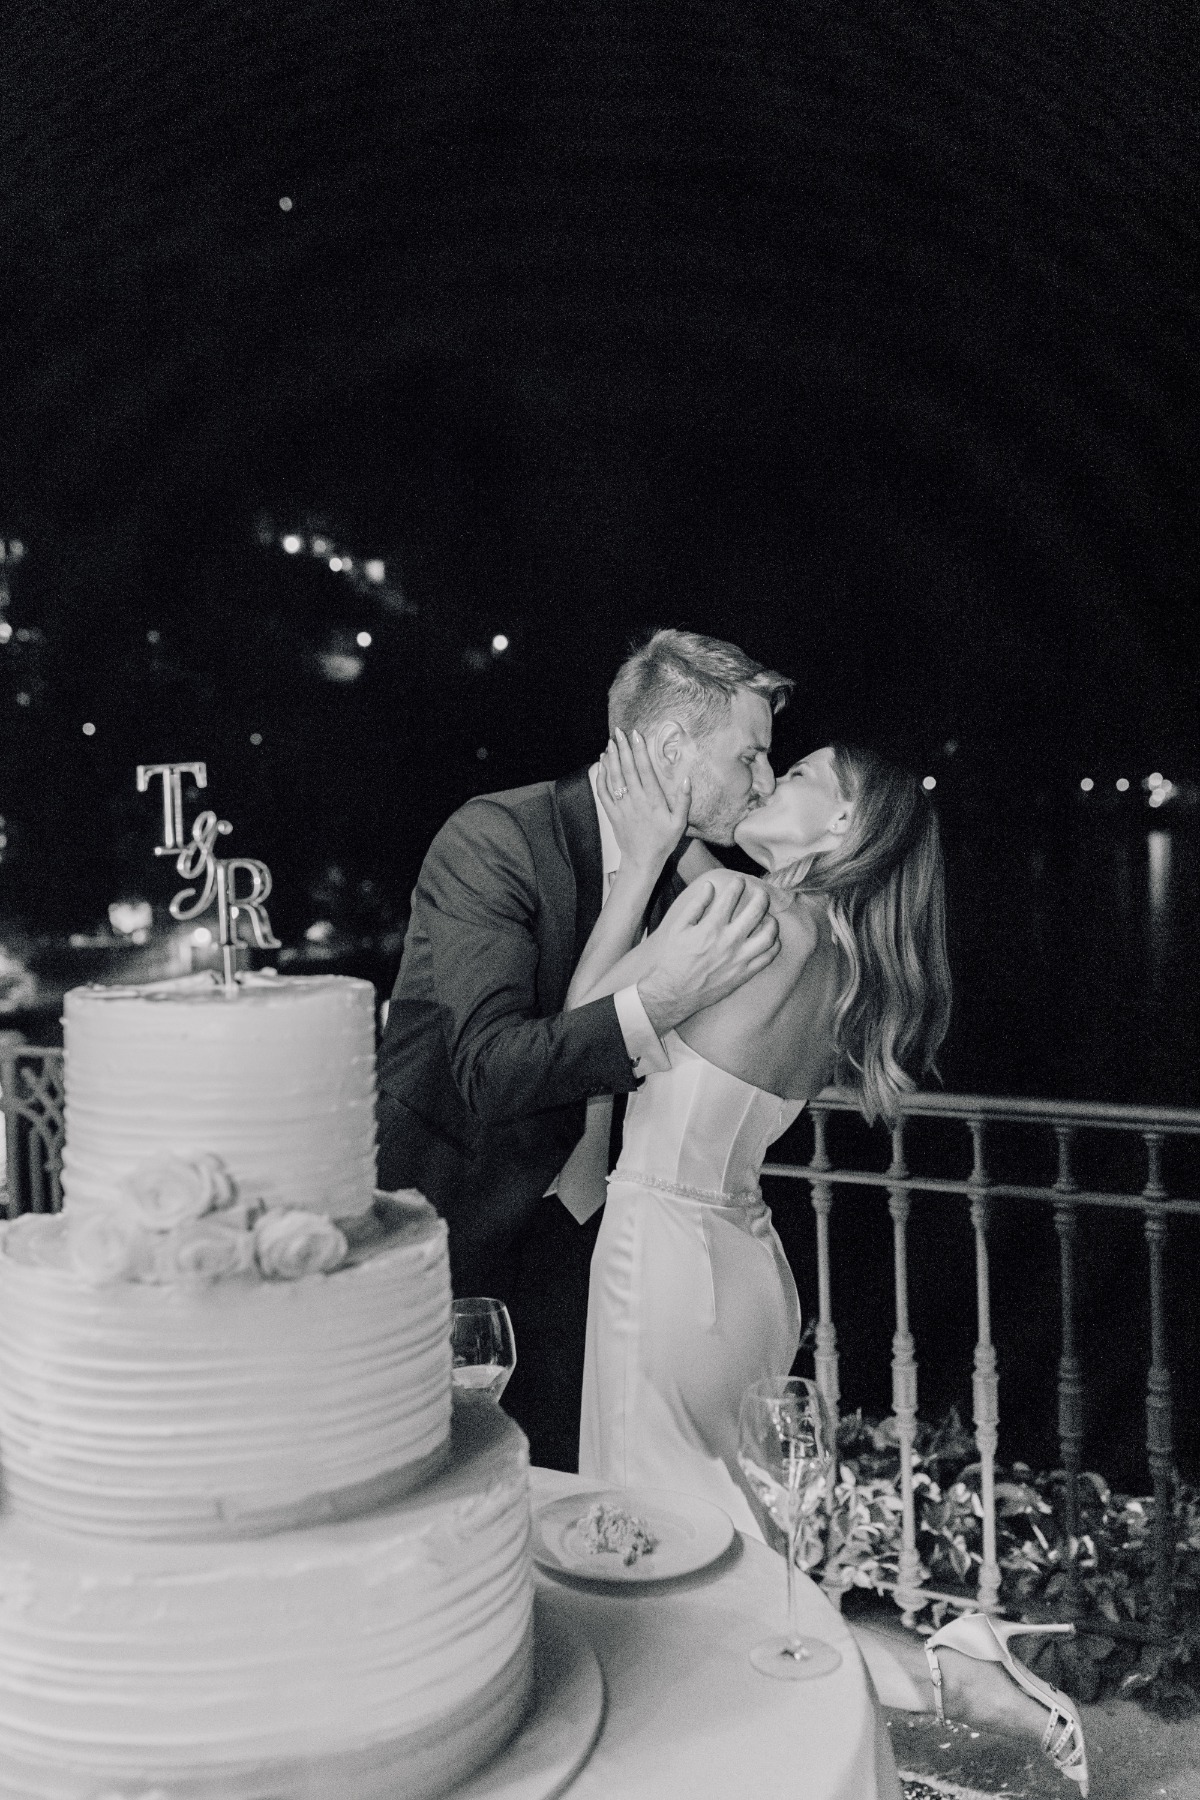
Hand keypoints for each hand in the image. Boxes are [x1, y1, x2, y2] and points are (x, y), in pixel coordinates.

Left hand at [598, 728, 689, 874]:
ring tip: (610, 743)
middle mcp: (636, 801)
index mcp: (653, 801)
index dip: (639, 751)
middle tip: (619, 732)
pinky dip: (601, 777)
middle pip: (627, 769)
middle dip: (623, 748)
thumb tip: (687, 778)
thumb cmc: (664, 841)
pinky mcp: (612, 814)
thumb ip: (684, 800)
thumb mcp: (680, 823)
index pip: (645, 770)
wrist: (642, 861)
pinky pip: (604, 793)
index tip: (636, 735)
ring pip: (614, 778)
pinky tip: (602, 765)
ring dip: (611, 759)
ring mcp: (622, 807)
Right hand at [636, 872, 780, 1034]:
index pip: (732, 897)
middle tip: (760, 892)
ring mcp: (739, 959)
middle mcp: (729, 941)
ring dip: (771, 921)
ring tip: (767, 917)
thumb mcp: (678, 928)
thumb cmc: (672, 959)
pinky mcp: (744, 974)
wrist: (672, 992)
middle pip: (757, 911)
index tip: (739, 881)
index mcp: (711, 927)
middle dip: (761, 896)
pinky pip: (768, 957)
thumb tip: (710, 886)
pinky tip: (769, 939)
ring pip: (769, 934)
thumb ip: (696, 905)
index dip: (737, 885)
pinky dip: (773, 945)